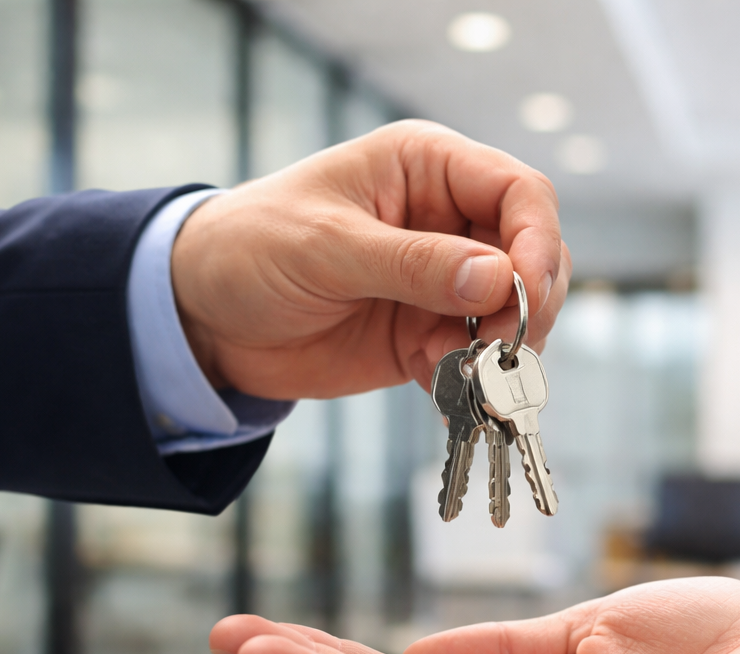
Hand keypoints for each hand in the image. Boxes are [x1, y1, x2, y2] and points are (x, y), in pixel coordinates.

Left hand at [170, 119, 570, 399]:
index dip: (537, 240)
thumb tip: (498, 278)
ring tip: (463, 379)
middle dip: (527, 307)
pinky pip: (477, 360)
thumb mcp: (325, 247)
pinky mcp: (428, 335)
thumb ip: (412, 263)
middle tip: (500, 350)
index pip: (518, 192)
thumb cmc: (250, 248)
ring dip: (501, 352)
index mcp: (427, 168)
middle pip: (532, 257)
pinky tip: (443, 399)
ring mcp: (443, 282)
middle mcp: (448, 221)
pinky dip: (472, 384)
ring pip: (514, 315)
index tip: (527, 292)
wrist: (202, 316)